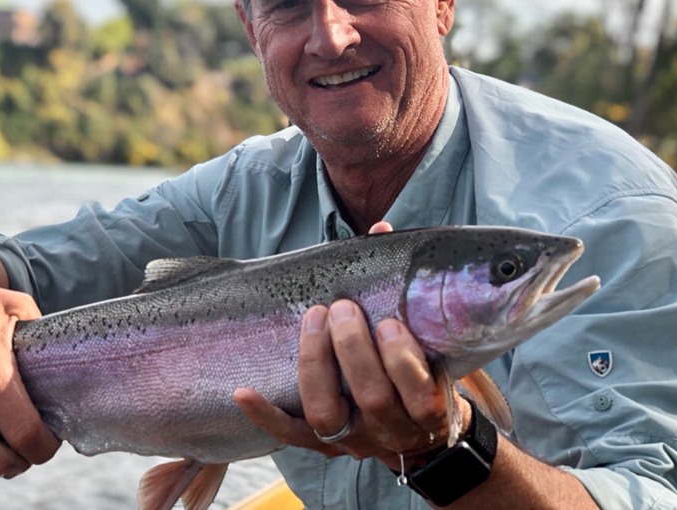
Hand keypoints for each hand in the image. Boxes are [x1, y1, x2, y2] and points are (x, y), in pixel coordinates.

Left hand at [234, 222, 469, 468]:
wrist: (420, 438)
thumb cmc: (424, 373)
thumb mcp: (433, 344)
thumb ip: (406, 291)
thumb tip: (381, 230)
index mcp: (428, 409)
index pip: (420, 393)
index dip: (402, 358)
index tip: (388, 322)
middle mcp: (390, 431)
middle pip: (372, 397)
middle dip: (354, 349)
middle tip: (343, 308)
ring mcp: (353, 440)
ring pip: (328, 413)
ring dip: (316, 364)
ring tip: (314, 319)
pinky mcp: (322, 446)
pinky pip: (290, 435)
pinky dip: (266, 415)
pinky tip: (244, 391)